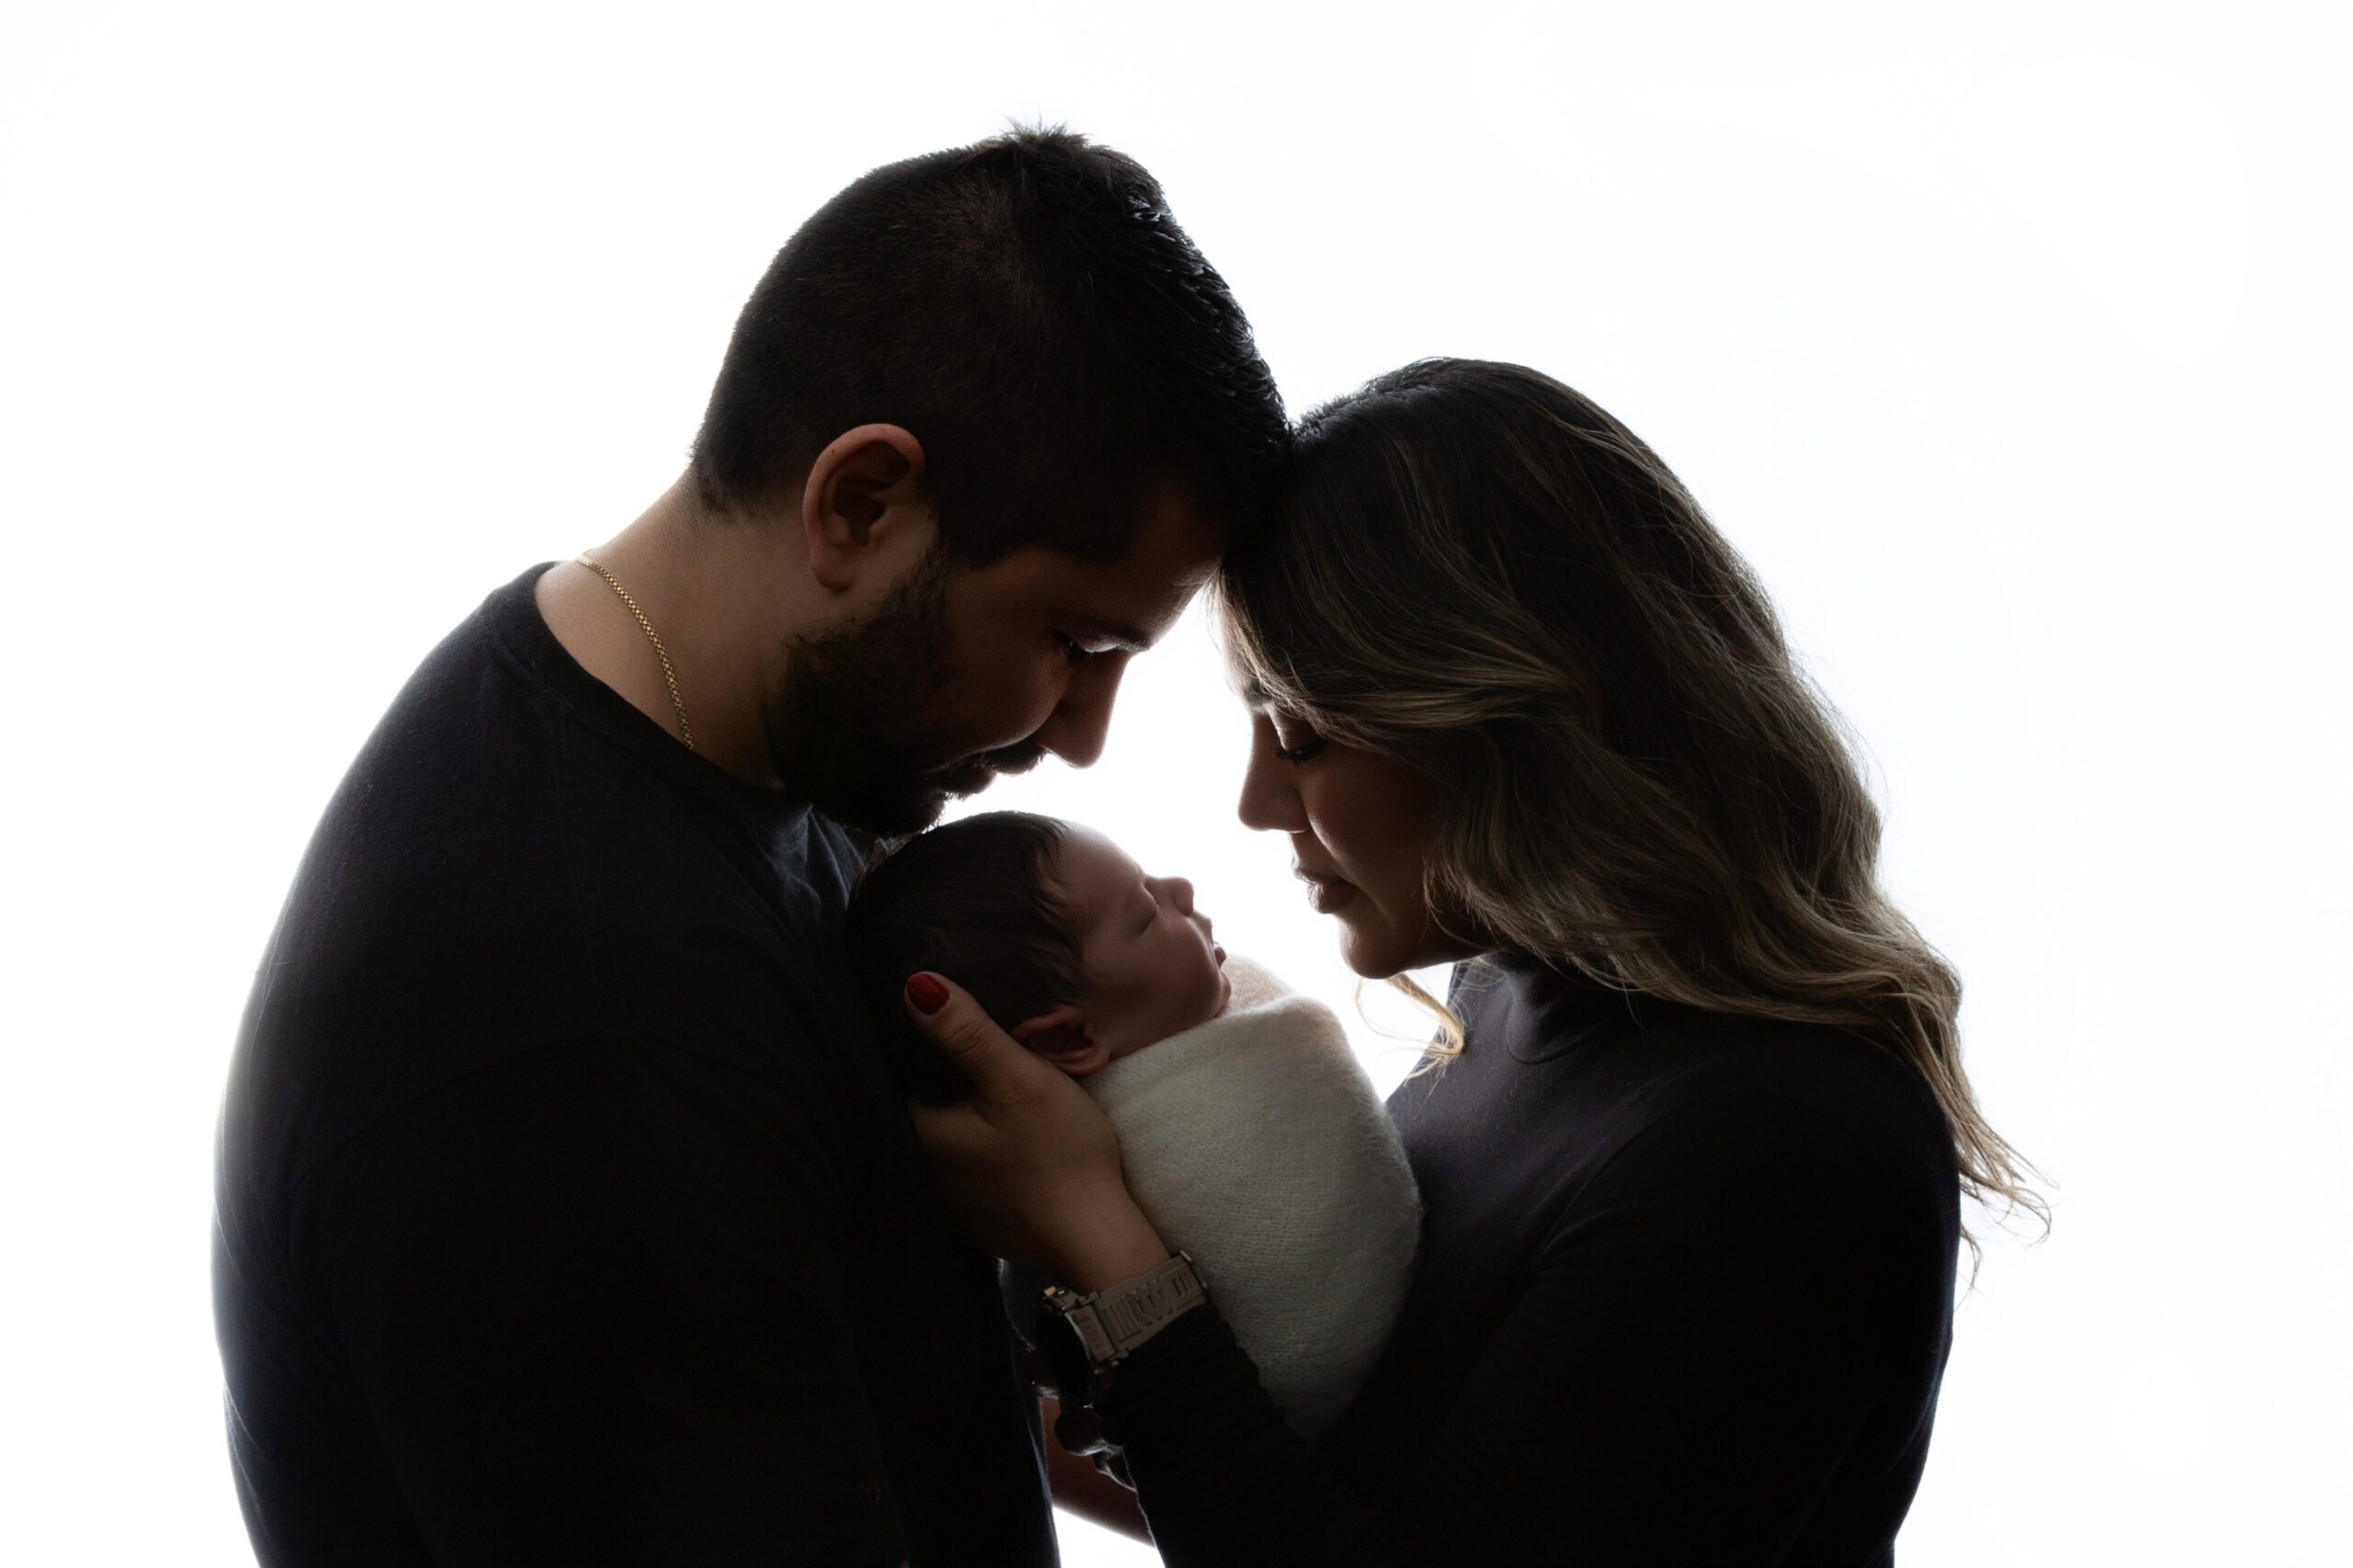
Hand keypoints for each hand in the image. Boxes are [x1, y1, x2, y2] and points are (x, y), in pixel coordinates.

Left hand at [902, 971, 1171, 1289]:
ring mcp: (950, 1198)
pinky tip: (992, 1128)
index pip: (887, 1075)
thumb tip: (915, 983)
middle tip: (946, 1033)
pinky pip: (962, 1165)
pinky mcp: (979, 1215)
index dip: (900, 1040)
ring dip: (948, 1108)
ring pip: (938, 1137)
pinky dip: (971, 1142)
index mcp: (922, 1134)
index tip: (913, 1010)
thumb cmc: (1059, 1157)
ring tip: (967, 1072)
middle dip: (926, 1073)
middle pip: (912, 1105)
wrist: (1097, 1240)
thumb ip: (968, 1031)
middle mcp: (924, 1170)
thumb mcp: (1019, 1080)